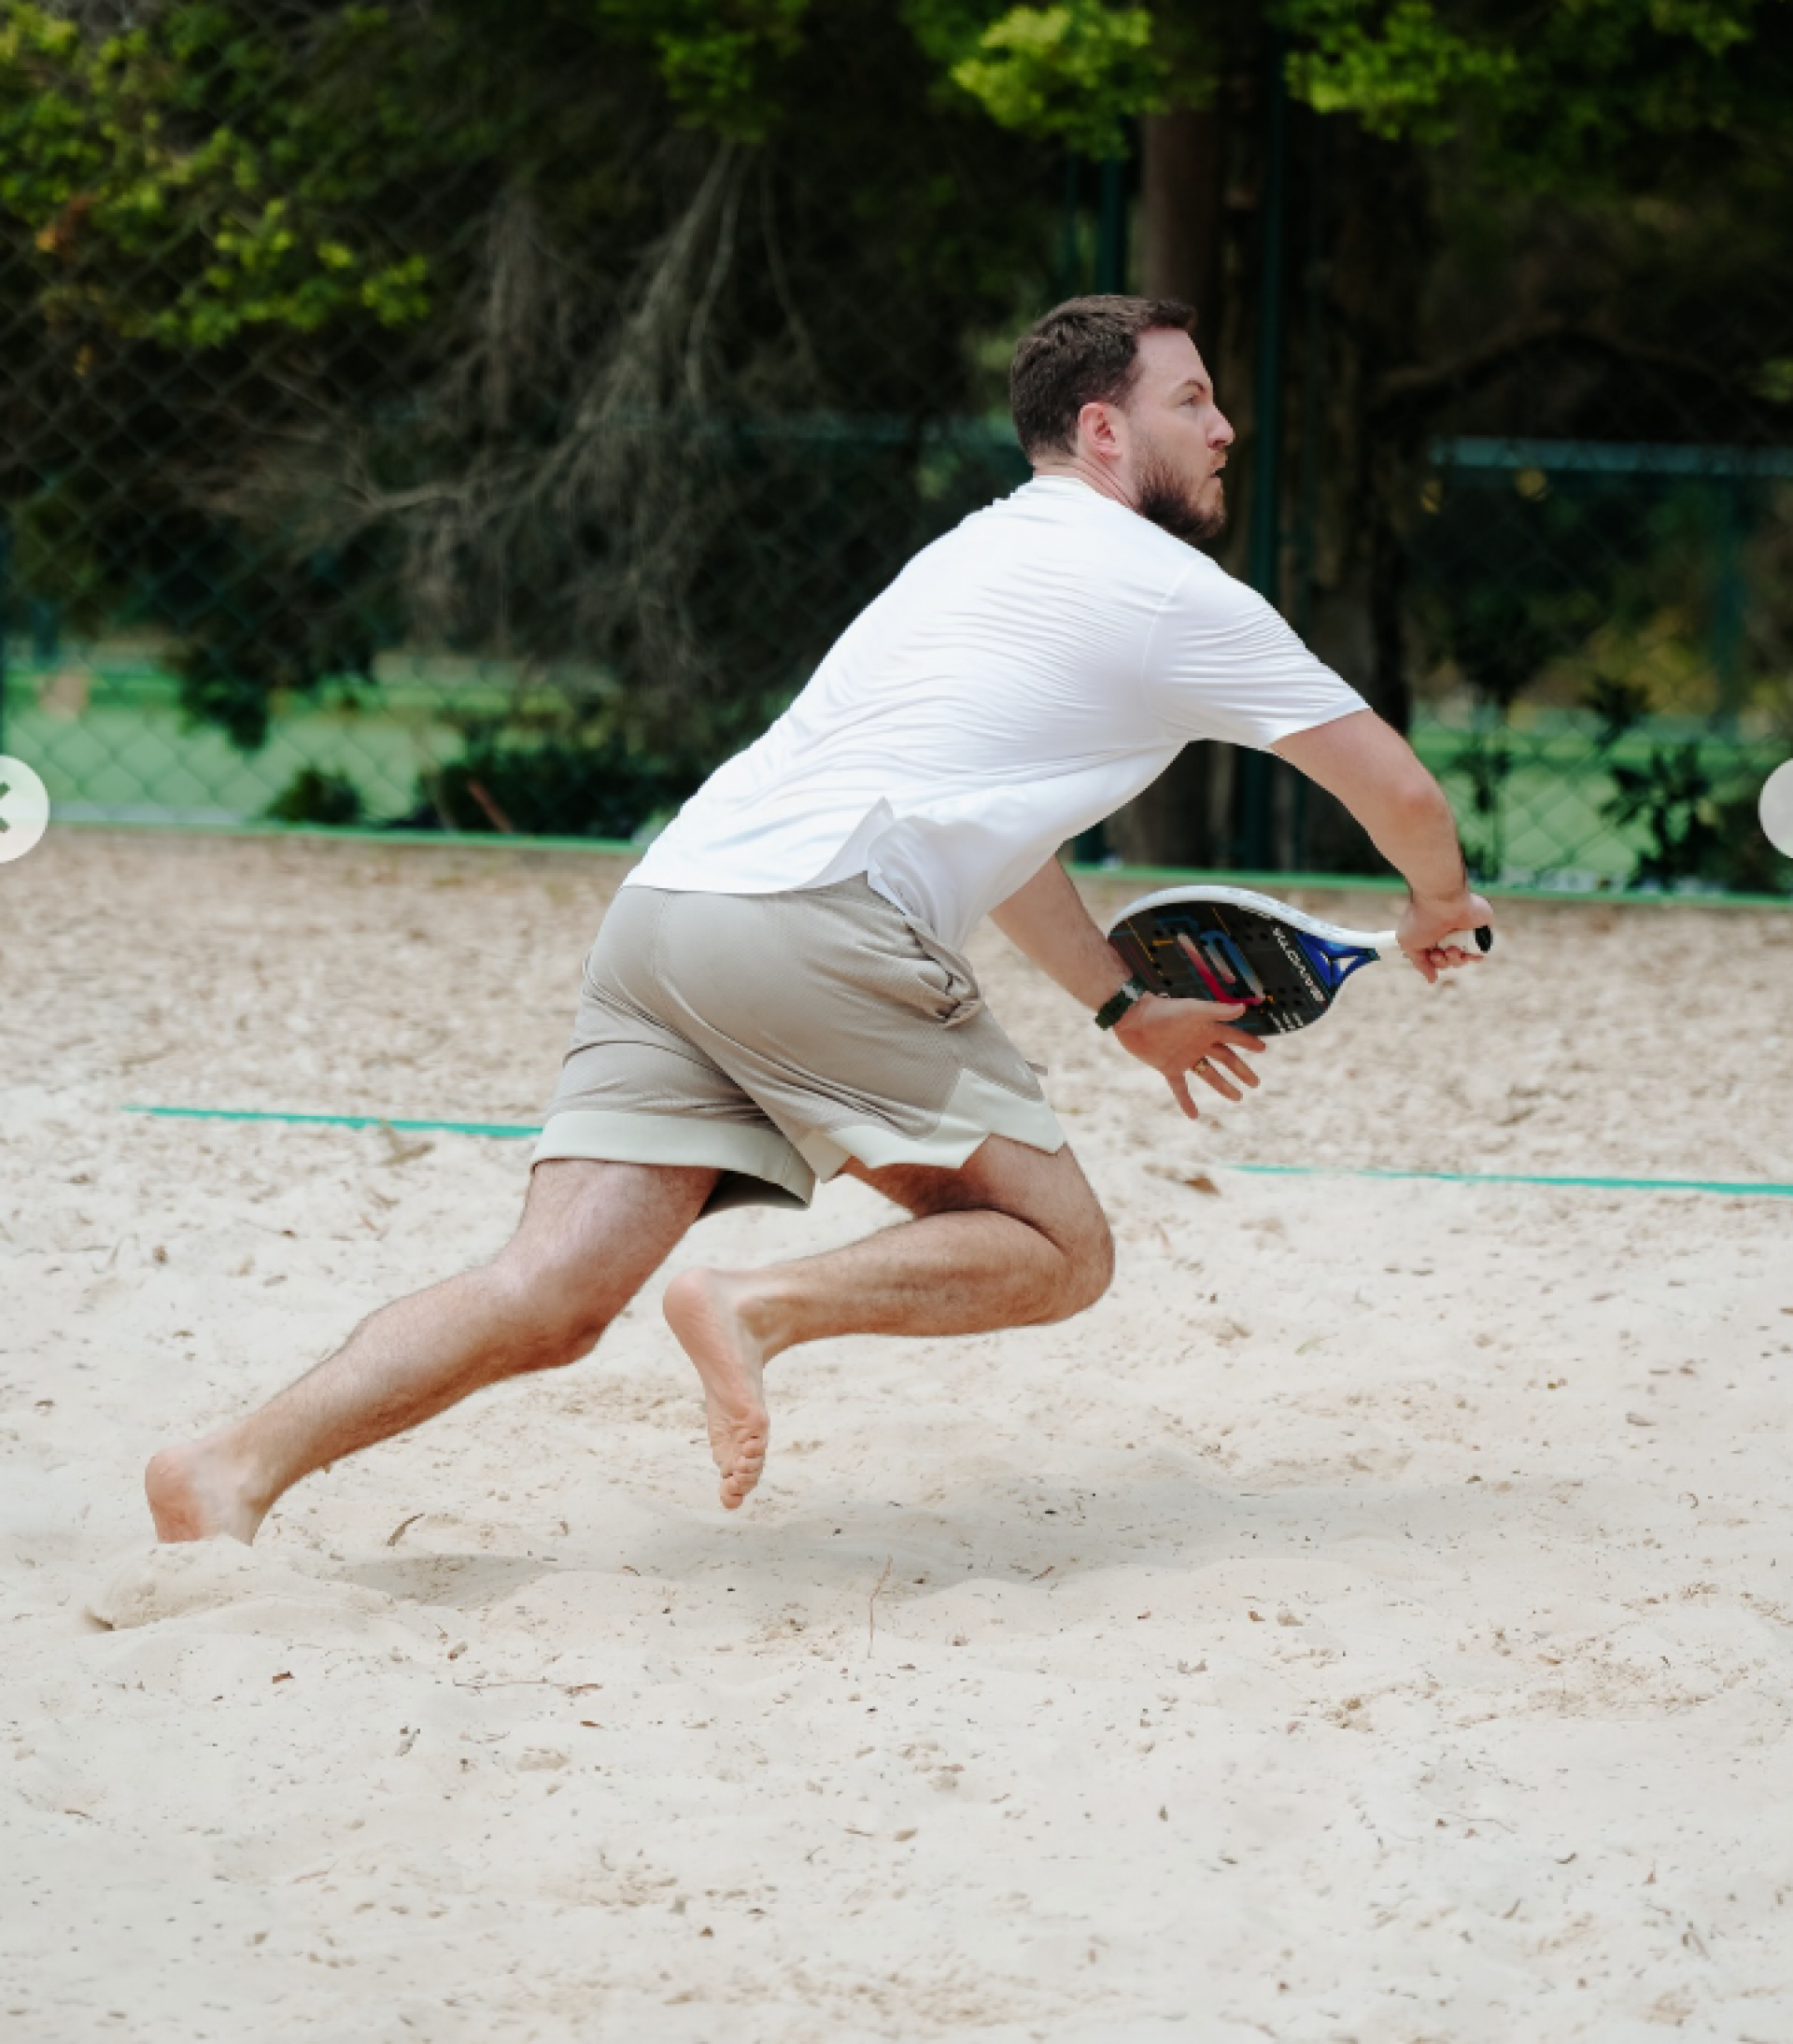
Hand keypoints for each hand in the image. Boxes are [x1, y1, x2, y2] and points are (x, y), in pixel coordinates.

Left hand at [1111, 994, 1265, 1118]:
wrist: (1133, 1018)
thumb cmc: (1164, 1010)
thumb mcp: (1193, 1010)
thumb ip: (1217, 1010)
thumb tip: (1243, 1008)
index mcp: (1207, 1028)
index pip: (1233, 1037)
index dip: (1248, 1043)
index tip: (1262, 1049)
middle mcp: (1199, 1043)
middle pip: (1226, 1059)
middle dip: (1241, 1071)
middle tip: (1255, 1084)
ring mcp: (1185, 1057)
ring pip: (1209, 1074)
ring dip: (1223, 1086)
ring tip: (1237, 1098)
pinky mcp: (1168, 1067)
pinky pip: (1180, 1087)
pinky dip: (1186, 1101)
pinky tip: (1194, 1116)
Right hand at [1396, 891, 1494, 982]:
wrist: (1442, 901)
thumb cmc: (1422, 919)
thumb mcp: (1409, 943)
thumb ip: (1420, 963)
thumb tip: (1432, 979)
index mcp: (1432, 934)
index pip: (1435, 957)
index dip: (1434, 962)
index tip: (1430, 956)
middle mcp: (1448, 933)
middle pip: (1449, 960)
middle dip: (1444, 962)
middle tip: (1439, 952)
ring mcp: (1465, 931)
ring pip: (1464, 957)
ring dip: (1456, 959)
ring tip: (1452, 949)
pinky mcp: (1480, 929)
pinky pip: (1481, 949)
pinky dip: (1476, 956)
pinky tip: (1470, 955)